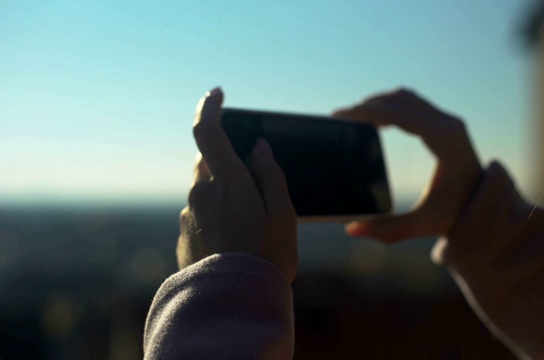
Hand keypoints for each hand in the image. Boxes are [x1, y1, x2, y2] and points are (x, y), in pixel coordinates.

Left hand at [177, 88, 297, 282]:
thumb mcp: (282, 214)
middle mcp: (201, 193)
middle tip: (254, 187)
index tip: (217, 93)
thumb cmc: (266, 257)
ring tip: (250, 226)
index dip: (210, 107)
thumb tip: (259, 149)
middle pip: (209, 162)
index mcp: (227, 182)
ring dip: (224, 194)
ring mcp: (190, 216)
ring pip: (206, 190)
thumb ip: (270, 176)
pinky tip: (236, 242)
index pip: (208, 131)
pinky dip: (217, 217)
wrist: (233, 304)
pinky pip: (201, 214)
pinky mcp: (185, 236)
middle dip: (227, 163)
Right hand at [334, 88, 481, 241]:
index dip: (367, 111)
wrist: (485, 207)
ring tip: (353, 117)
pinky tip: (374, 120)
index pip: (400, 114)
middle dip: (367, 105)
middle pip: (400, 100)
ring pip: (406, 98)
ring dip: (378, 103)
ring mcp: (448, 121)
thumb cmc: (457, 214)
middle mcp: (448, 124)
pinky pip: (412, 105)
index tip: (341, 115)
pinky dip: (390, 107)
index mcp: (445, 140)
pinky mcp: (445, 124)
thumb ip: (389, 229)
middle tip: (340, 118)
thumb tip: (352, 228)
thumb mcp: (424, 224)